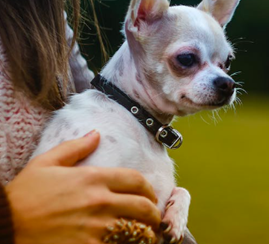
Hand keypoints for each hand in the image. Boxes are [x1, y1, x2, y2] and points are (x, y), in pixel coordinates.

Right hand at [5, 130, 160, 243]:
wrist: (5, 224)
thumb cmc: (25, 193)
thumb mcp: (47, 162)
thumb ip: (75, 147)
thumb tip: (96, 134)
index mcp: (93, 178)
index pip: (136, 180)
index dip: (149, 188)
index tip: (150, 195)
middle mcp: (100, 201)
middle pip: (143, 206)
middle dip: (153, 213)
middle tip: (153, 218)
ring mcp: (96, 227)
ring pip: (136, 229)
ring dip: (145, 232)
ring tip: (146, 234)